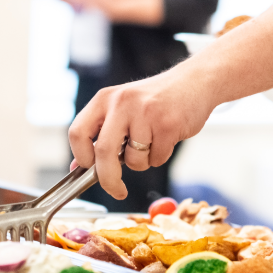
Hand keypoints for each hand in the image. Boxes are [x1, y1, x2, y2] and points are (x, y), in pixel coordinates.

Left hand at [68, 68, 215, 199]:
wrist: (195, 82)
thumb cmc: (154, 100)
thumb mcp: (120, 109)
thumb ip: (100, 134)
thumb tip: (78, 166)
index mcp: (104, 99)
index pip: (77, 133)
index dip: (80, 157)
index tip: (88, 170)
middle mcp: (121, 103)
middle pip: (103, 152)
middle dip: (108, 179)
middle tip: (116, 190)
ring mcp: (145, 113)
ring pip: (133, 160)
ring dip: (141, 162)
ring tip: (150, 141)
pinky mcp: (168, 124)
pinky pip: (156, 158)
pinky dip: (160, 156)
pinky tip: (165, 137)